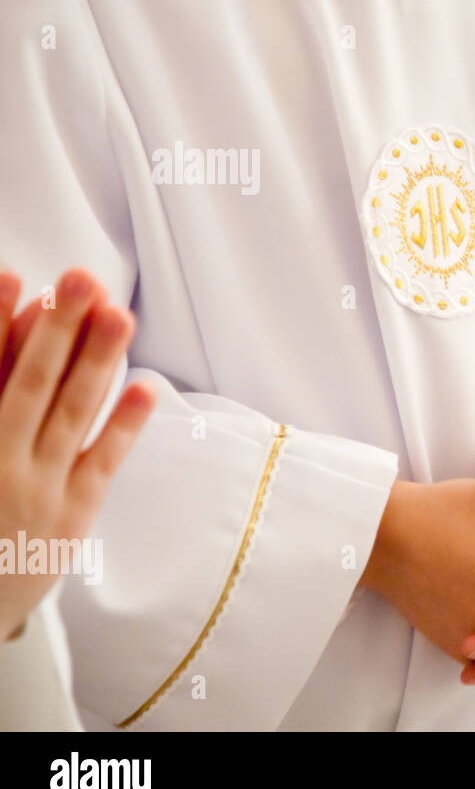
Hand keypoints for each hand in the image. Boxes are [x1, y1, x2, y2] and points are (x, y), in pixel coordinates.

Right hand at [0, 269, 155, 640]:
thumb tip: (6, 346)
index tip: (13, 276)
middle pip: (32, 381)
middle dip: (58, 326)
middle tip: (80, 277)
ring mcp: (39, 487)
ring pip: (73, 413)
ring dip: (99, 361)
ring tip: (120, 314)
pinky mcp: (74, 512)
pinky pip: (103, 461)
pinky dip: (126, 424)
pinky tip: (146, 386)